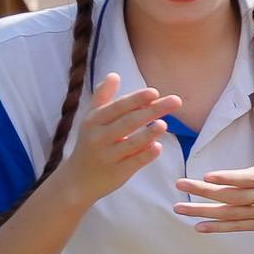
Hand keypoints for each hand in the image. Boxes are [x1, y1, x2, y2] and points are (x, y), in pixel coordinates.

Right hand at [49, 71, 178, 206]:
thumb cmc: (90, 143)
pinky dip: (146, 155)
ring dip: (148, 134)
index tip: (154, 92)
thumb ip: (103, 98)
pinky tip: (158, 147)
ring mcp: (108, 156)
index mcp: (94, 121)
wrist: (77, 179)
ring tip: (164, 124)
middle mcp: (98, 137)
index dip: (135, 99)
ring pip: (130, 143)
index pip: (117, 107)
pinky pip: (133, 163)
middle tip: (176, 101)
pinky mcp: (117, 173)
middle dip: (152, 110)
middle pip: (128, 122)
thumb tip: (113, 74)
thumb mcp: (91, 120)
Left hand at [170, 105, 253, 236]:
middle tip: (180, 184)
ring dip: (204, 212)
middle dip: (206, 192)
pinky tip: (198, 226)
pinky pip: (235, 227)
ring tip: (178, 208)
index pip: (249, 178)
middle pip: (234, 196)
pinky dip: (217, 228)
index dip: (229, 178)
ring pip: (230, 214)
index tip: (207, 175)